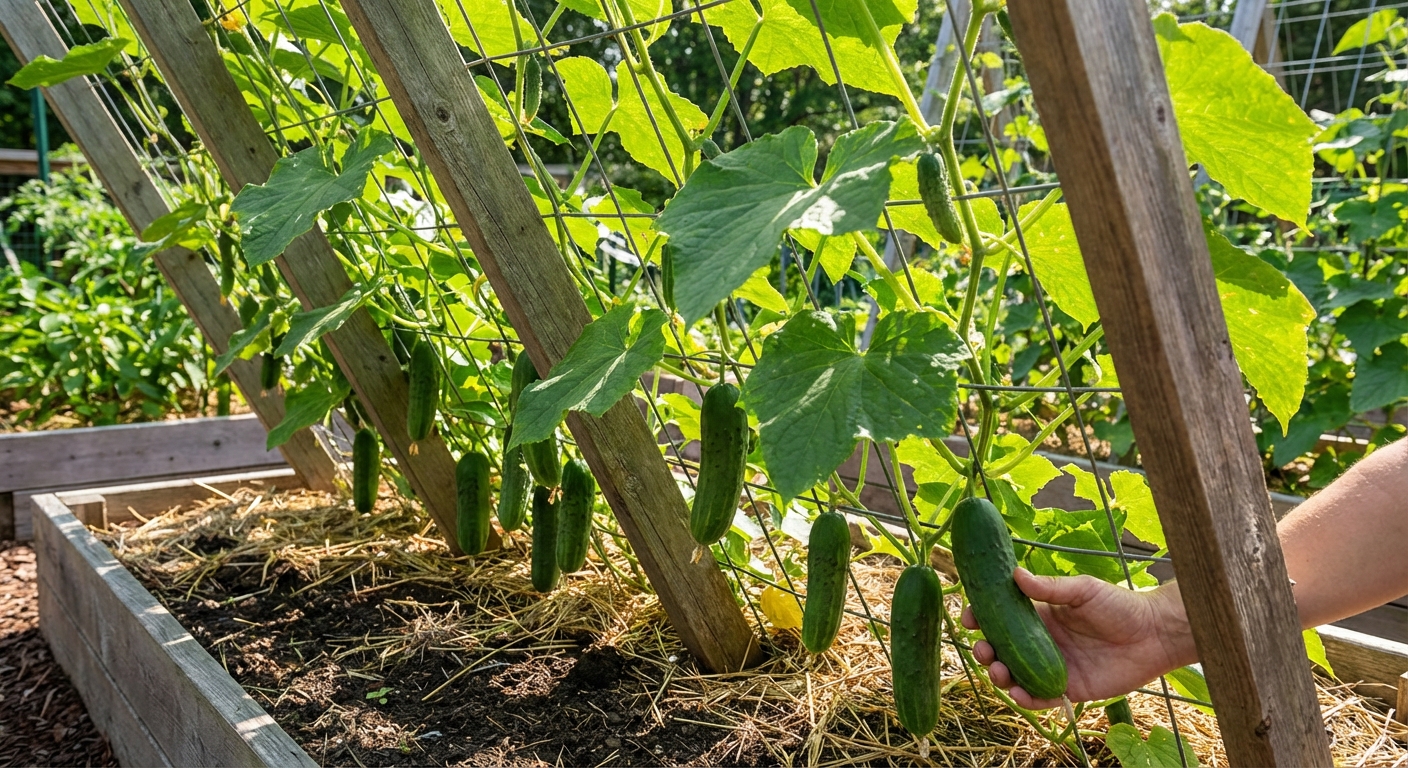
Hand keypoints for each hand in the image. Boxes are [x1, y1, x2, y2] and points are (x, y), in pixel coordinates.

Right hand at [961, 568, 1195, 708]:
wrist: (1154, 634)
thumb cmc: (1119, 605)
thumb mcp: (1082, 590)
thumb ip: (1049, 587)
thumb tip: (1015, 574)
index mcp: (1038, 615)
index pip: (1000, 617)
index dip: (980, 617)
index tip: (969, 617)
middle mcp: (1040, 642)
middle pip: (1001, 649)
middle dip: (984, 650)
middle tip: (983, 649)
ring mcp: (1052, 666)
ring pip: (1014, 675)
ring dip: (998, 675)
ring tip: (998, 671)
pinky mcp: (1068, 689)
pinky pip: (1039, 698)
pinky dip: (1024, 698)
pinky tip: (1016, 692)